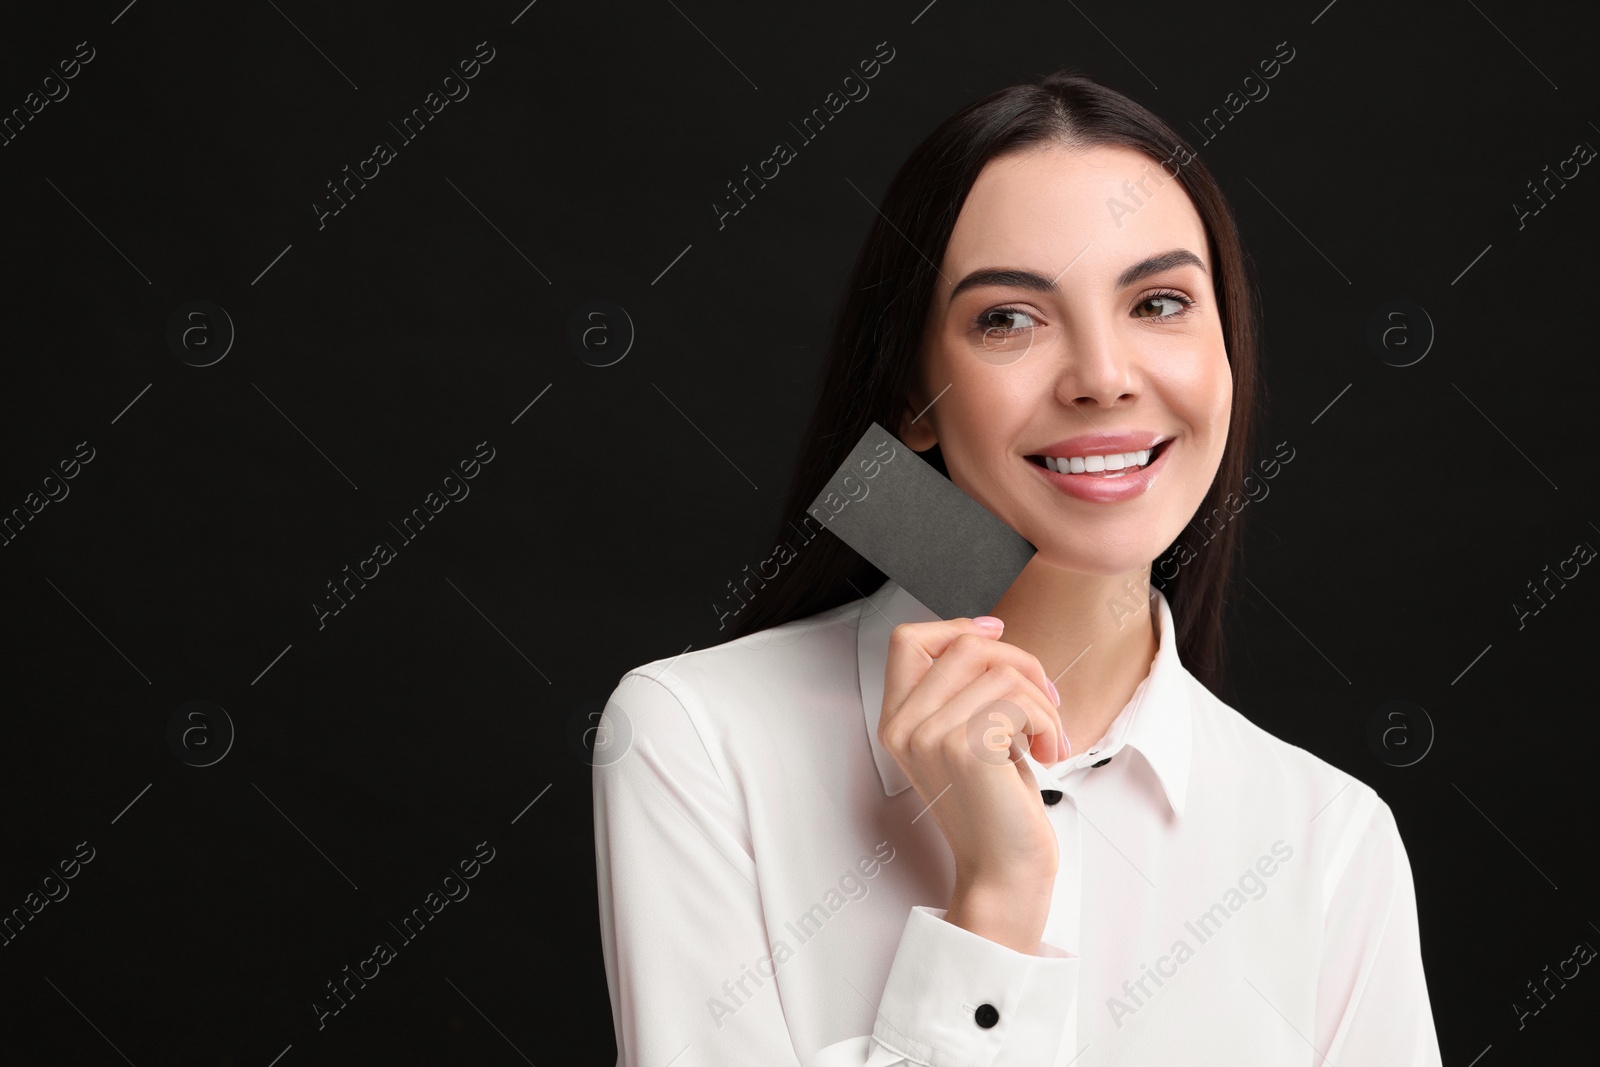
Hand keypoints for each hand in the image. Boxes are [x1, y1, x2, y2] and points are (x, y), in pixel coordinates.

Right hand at [877, 616, 1064, 946]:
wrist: (1004, 872)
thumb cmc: (997, 806)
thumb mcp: (968, 736)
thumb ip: (962, 690)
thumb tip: (987, 632)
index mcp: (897, 720)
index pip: (907, 638)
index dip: (956, 626)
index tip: (997, 634)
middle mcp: (904, 726)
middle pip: (966, 645)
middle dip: (1022, 663)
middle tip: (1045, 703)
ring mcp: (930, 736)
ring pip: (1002, 672)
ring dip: (1042, 703)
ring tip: (1047, 738)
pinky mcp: (966, 749)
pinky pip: (1020, 701)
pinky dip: (1047, 723)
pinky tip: (1047, 754)